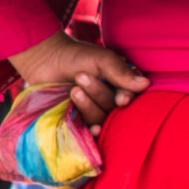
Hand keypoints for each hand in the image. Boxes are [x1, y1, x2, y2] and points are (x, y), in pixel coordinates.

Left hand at [7, 31, 148, 130]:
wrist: (44, 60)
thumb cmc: (75, 57)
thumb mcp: (100, 59)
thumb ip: (120, 72)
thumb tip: (145, 84)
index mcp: (119, 86)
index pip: (130, 98)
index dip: (126, 101)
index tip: (121, 99)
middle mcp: (109, 101)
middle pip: (114, 110)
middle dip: (99, 95)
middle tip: (81, 77)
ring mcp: (93, 112)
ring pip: (101, 119)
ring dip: (89, 107)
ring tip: (74, 90)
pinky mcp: (78, 121)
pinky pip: (89, 132)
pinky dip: (93, 132)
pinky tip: (93, 129)